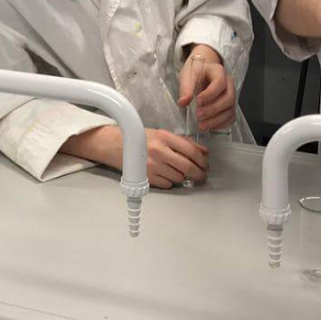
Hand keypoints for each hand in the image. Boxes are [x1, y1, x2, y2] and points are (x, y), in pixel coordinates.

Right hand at [61, 125, 208, 188]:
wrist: (115, 145)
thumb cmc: (139, 139)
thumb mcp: (162, 134)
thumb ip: (183, 142)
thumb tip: (203, 152)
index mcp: (164, 137)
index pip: (191, 151)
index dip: (203, 161)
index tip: (206, 165)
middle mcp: (159, 151)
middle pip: (188, 167)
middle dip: (199, 174)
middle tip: (202, 176)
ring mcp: (152, 166)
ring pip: (179, 178)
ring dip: (182, 177)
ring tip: (177, 172)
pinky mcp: (146, 177)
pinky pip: (167, 185)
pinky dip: (170, 182)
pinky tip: (165, 175)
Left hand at [177, 48, 234, 130]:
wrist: (201, 72)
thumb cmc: (195, 72)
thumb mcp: (188, 75)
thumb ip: (186, 88)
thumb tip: (183, 102)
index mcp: (219, 72)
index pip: (220, 82)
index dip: (210, 94)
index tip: (197, 101)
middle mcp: (229, 84)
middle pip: (228, 98)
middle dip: (213, 109)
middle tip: (198, 115)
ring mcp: (231, 95)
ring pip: (230, 110)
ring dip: (216, 120)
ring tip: (201, 125)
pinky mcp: (229, 106)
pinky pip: (230, 118)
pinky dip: (221, 124)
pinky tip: (209, 126)